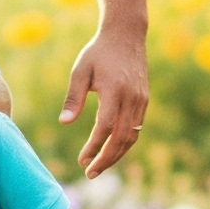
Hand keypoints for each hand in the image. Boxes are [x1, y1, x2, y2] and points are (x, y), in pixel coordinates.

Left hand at [63, 23, 149, 177]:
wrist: (126, 35)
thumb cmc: (98, 52)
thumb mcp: (81, 70)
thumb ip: (73, 98)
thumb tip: (64, 123)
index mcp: (113, 90)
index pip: (105, 127)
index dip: (94, 147)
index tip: (81, 160)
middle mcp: (131, 98)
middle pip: (121, 139)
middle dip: (106, 160)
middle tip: (90, 173)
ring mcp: (140, 100)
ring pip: (131, 137)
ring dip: (116, 155)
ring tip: (99, 167)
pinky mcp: (144, 100)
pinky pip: (136, 128)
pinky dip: (124, 143)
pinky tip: (111, 150)